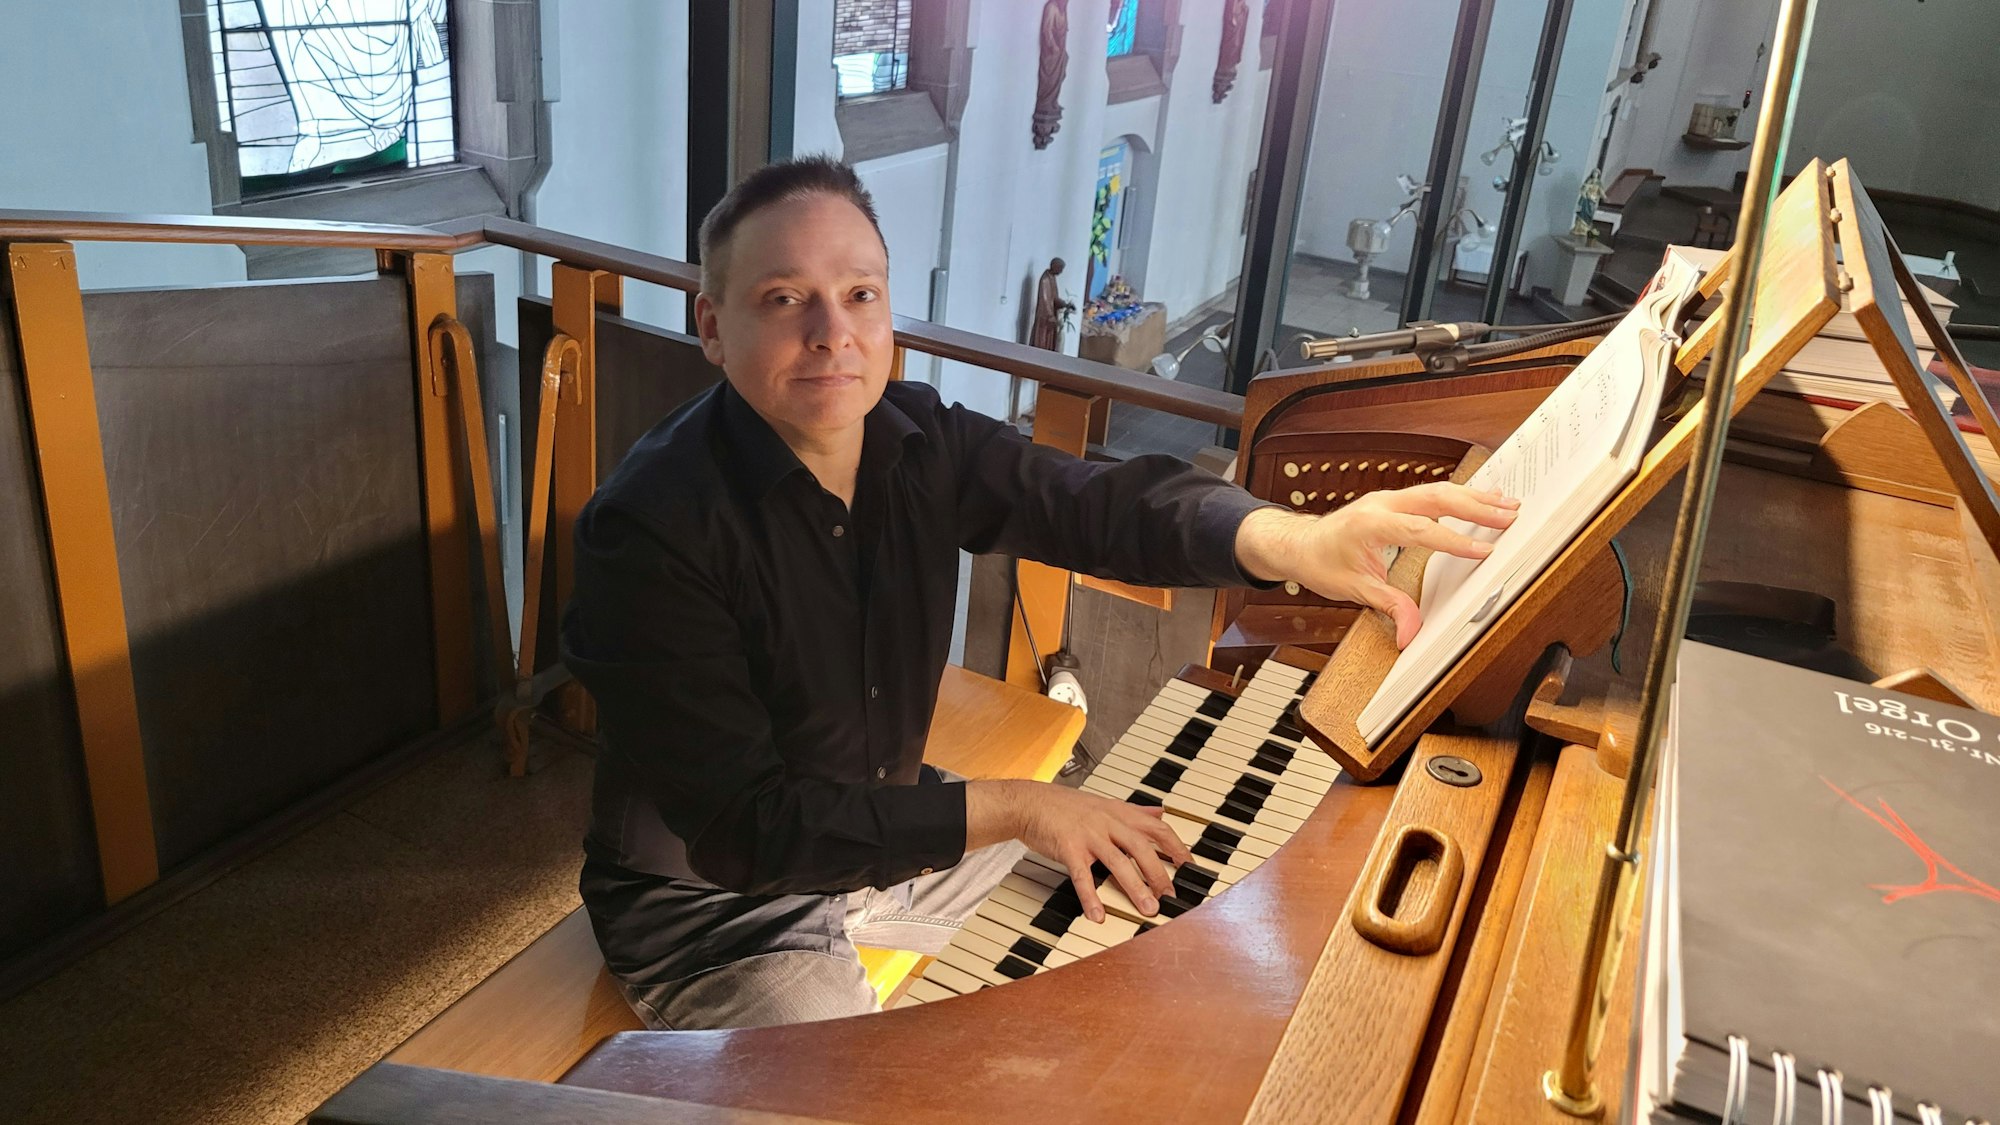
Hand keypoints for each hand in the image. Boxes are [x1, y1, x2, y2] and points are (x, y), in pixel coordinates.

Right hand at [965, 780, 1191, 922]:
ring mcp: (1089, 835)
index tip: (1191, 868)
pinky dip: (1090, 897)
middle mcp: (1108, 823)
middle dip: (1160, 874)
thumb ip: (1135, 811)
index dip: (1177, 848)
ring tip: (1147, 909)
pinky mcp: (1068, 848)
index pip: (1158, 829)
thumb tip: (1161, 813)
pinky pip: (1082, 876)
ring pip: (1118, 862)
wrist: (1031, 802)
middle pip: (1142, 848)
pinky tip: (1097, 915)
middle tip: (1171, 897)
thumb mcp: (1106, 804)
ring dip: (1135, 888)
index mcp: (1120, 814)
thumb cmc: (1066, 807)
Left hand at [1234, 483, 1518, 647]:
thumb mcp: (1353, 590)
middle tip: (1509, 516)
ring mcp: (1388, 498)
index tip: (1484, 552)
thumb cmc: (1320, 563)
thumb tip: (1411, 633)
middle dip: (1476, 508)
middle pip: (1436, 499)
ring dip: (1473, 497)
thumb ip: (1388, 607)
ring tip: (1506, 503)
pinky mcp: (1393, 501)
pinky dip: (1458, 495)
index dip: (1455, 542)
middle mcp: (1381, 504)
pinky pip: (1431, 493)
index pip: (1420, 530)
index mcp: (1370, 524)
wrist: (1299, 543)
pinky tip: (1481, 497)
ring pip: (1437, 491)